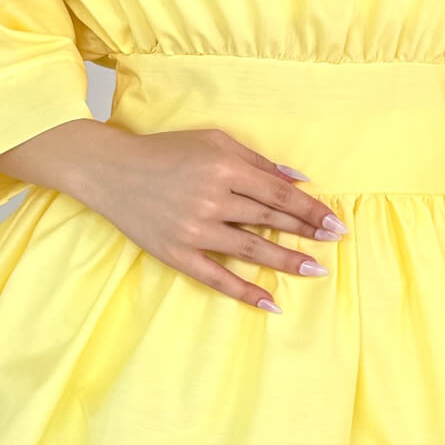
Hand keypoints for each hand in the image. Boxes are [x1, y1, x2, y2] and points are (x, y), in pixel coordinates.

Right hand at [77, 124, 348, 310]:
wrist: (110, 170)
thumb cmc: (166, 151)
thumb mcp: (214, 142)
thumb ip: (257, 161)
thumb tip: (299, 180)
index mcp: (224, 167)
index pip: (278, 193)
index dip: (310, 209)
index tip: (333, 222)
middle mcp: (212, 199)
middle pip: (270, 220)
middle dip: (307, 232)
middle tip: (334, 243)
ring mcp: (194, 230)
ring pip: (252, 249)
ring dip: (287, 261)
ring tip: (316, 270)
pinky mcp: (176, 253)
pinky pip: (217, 277)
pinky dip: (245, 292)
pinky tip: (271, 302)